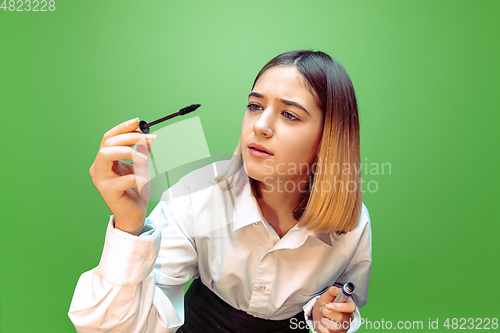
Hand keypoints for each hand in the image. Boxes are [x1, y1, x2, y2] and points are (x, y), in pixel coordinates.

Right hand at [89, 118, 155, 234]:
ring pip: (107, 154)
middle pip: (107, 143)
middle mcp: (98, 168)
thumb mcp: (141, 166)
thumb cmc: (136, 190)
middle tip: (148, 139)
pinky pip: (125, 178)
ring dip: (129, 152)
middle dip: (129, 138)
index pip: (108, 138)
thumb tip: (147, 135)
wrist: (135, 214)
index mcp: (104, 161)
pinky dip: (139, 177)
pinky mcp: (108, 191)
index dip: (122, 128)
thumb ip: (142, 152)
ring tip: (144, 160)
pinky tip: (144, 182)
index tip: (138, 122)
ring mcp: (100, 180)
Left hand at [312, 286, 355, 332]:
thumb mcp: (326, 295)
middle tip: (323, 308)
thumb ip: (333, 291)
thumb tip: (339, 290)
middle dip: (327, 312)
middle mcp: (349, 317)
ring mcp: (344, 327)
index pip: (351, 307)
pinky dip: (322, 327)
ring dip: (324, 320)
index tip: (329, 305)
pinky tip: (323, 323)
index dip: (340, 307)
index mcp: (348, 306)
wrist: (319, 314)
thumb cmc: (325, 304)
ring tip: (323, 316)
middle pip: (341, 318)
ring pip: (335, 327)